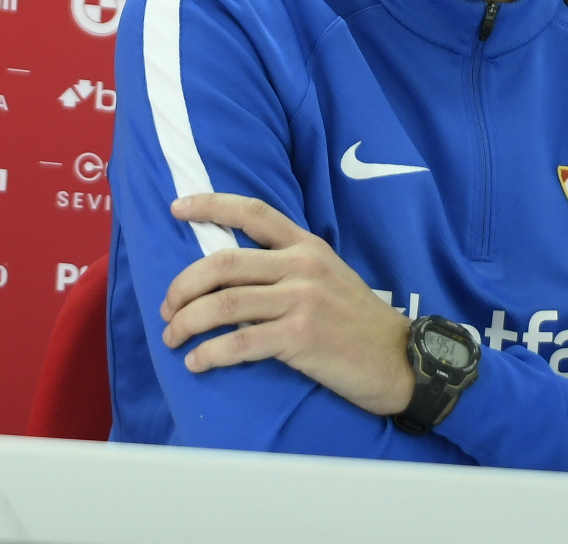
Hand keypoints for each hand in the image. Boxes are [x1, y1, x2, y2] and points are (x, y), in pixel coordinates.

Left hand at [161, 192, 413, 415]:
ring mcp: (302, 300)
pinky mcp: (301, 337)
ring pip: (224, 303)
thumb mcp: (328, 276)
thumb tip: (232, 274)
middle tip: (166, 308)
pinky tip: (197, 363)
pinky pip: (240, 342)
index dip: (210, 205)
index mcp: (307, 245)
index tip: (176, 207)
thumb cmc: (358, 322)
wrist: (402, 360)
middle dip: (182, 286)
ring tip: (172, 337)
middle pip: (223, 263)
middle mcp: (302, 266)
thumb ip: (287, 266)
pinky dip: (210, 353)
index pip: (252, 211)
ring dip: (187, 322)